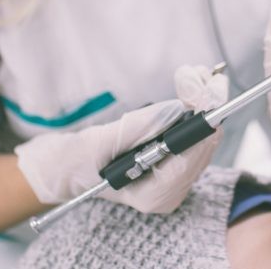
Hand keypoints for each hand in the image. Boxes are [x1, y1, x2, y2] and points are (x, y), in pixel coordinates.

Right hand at [16, 65, 227, 213]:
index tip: (203, 92)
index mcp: (152, 195)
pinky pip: (194, 134)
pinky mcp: (175, 161)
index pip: (188, 161)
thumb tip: (174, 110)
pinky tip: (192, 85)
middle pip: (202, 148)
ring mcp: (174, 178)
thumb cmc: (75, 161)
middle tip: (199, 74)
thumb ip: (136, 128)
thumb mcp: (98, 142)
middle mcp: (169, 191)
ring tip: (196, 74)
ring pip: (202, 137)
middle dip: (204, 107)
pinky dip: (195, 108)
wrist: (66, 167)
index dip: (200, 126)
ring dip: (202, 103)